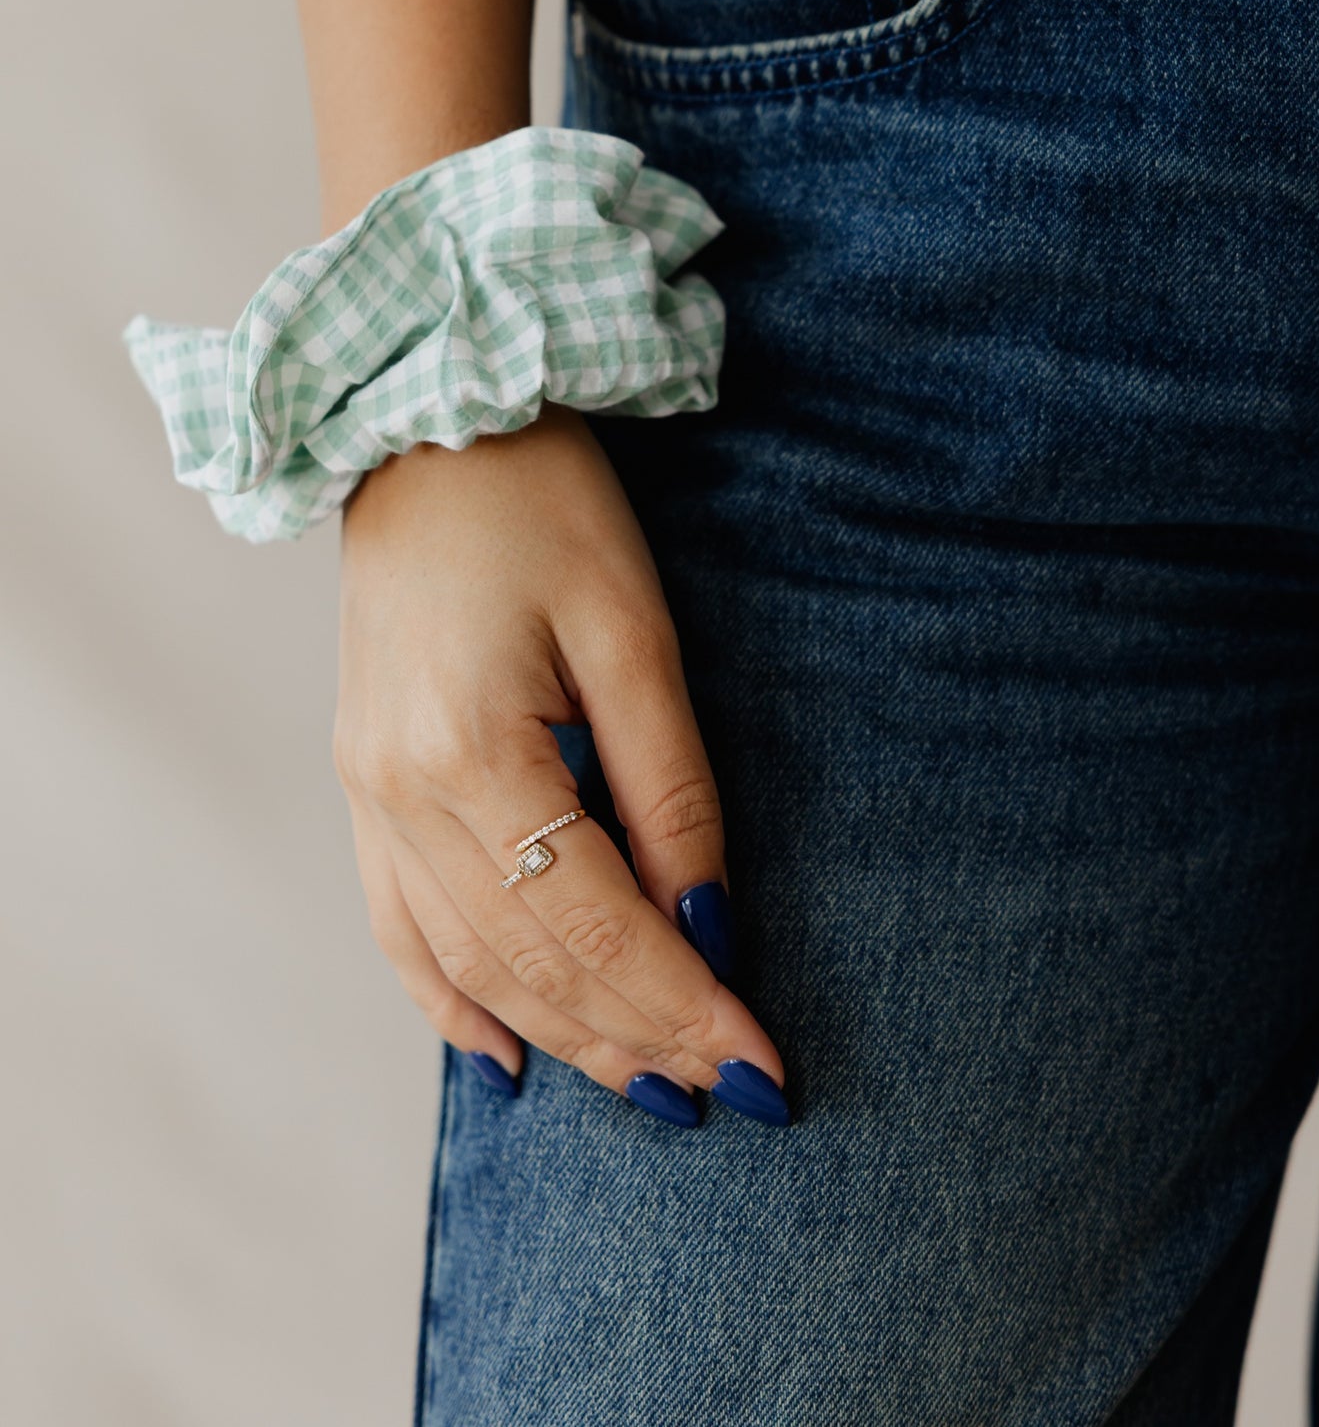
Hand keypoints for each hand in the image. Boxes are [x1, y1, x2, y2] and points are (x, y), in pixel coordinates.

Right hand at [332, 403, 789, 1127]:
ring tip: (646, 1087)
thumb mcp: (634, 632)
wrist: (423, 426)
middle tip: (723, 1090)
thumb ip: (671, 789)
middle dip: (638, 1033)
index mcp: (472, 753)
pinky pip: (399, 928)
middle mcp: (401, 795)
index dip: (684, 1002)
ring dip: (565, 1033)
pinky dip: (453, 1005)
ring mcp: (367, 795)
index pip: (598, 923)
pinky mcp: (361, 784)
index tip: (760, 1066)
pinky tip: (507, 1059)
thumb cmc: (544, 506)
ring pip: (470, 964)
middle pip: (535, 961)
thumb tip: (708, 926)